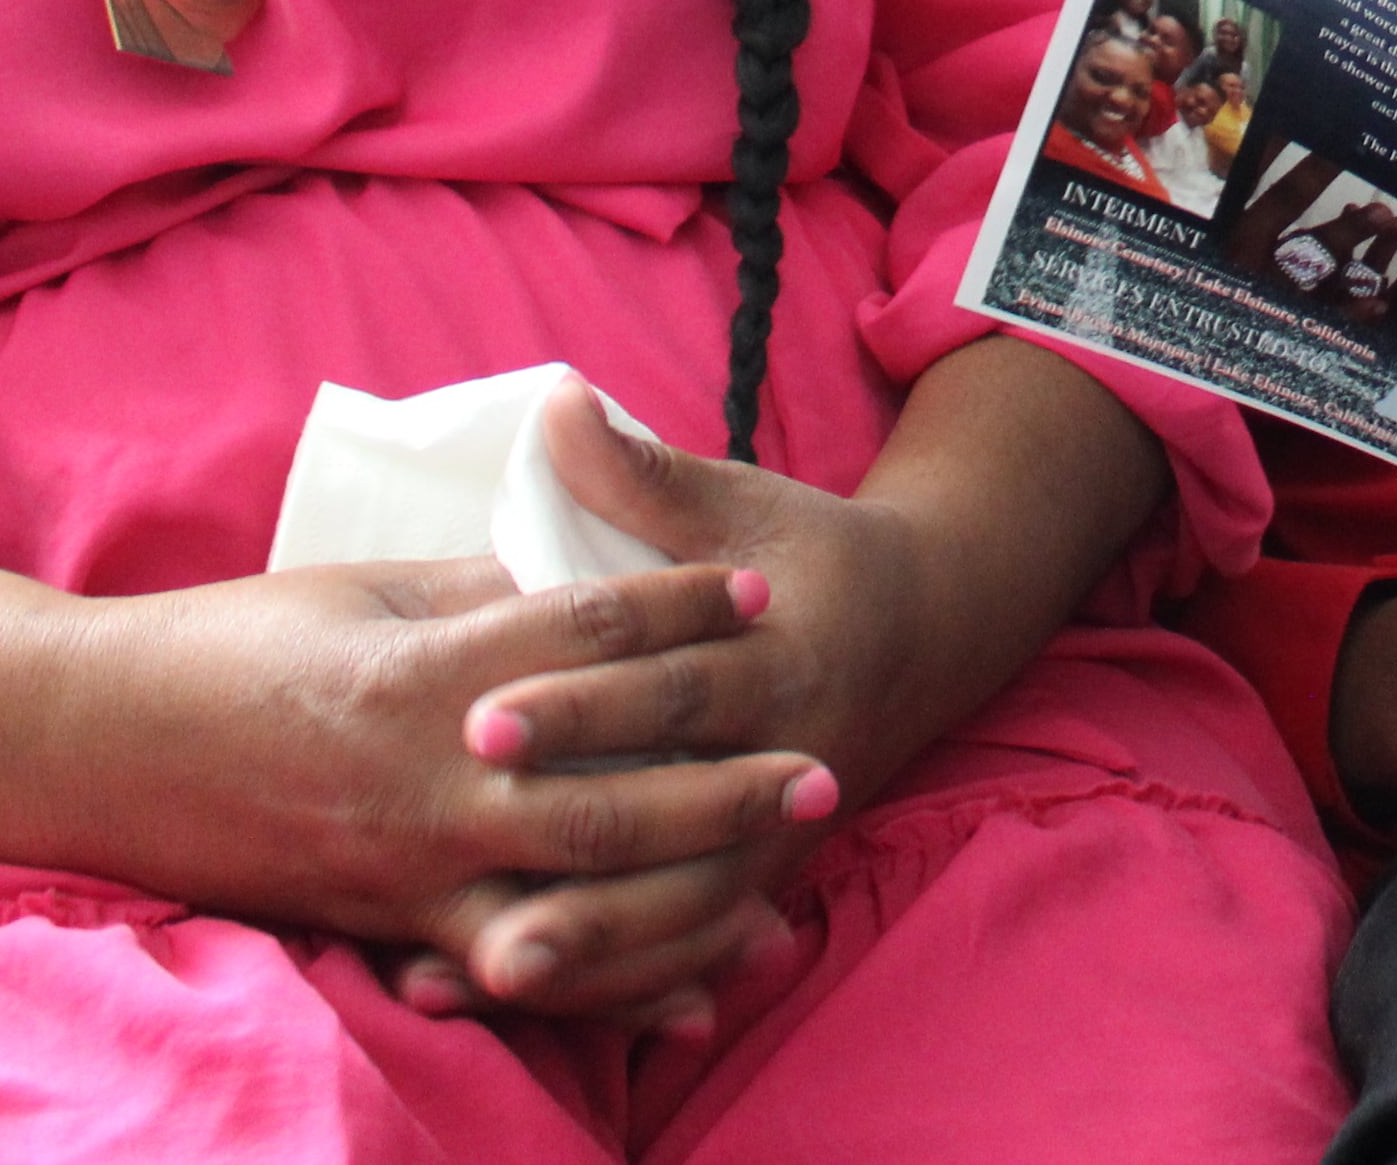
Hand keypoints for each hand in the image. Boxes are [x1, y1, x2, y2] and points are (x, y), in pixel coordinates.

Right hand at [62, 547, 838, 1030]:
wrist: (91, 744)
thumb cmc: (227, 646)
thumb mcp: (358, 590)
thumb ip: (477, 593)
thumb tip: (582, 575)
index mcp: (417, 678)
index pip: (580, 639)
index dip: (677, 610)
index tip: (759, 593)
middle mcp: (420, 787)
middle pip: (602, 789)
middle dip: (721, 785)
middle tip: (822, 771)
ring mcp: (403, 872)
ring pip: (571, 900)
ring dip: (684, 898)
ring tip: (781, 892)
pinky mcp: (385, 927)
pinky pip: (511, 968)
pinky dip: (604, 990)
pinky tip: (684, 997)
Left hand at [382, 384, 991, 1023]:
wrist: (929, 630)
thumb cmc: (806, 554)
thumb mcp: (740, 503)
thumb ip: (642, 474)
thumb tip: (557, 405)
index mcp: (782, 655)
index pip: (674, 689)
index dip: (583, 707)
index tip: (481, 715)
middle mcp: (788, 756)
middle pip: (673, 809)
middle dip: (570, 830)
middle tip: (467, 843)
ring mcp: (779, 832)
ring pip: (688, 905)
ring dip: (594, 939)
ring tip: (494, 964)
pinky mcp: (763, 878)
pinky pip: (691, 943)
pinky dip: (619, 977)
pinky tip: (526, 991)